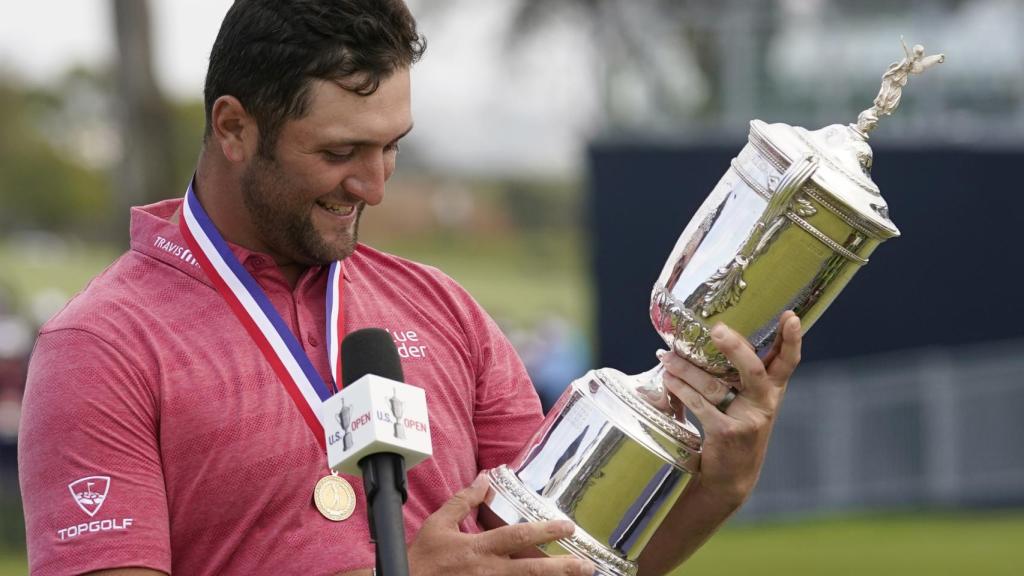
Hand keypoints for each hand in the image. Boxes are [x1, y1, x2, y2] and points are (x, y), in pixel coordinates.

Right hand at [407, 473, 594, 575]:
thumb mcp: (439, 524)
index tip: (568, 527)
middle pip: (532, 571)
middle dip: (562, 568)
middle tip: (587, 566)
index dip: (545, 530)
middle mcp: (488, 572)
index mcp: (478, 548)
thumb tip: (484, 478)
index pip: (517, 536)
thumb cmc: (422, 559)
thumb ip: (464, 501)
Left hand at [657, 311, 801, 506]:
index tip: (791, 316)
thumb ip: (742, 376)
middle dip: (734, 347)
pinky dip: (680, 389)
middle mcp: (764, 403)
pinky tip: (668, 380)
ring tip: (667, 356)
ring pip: (713, 385)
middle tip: (717, 329)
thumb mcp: (750, 403)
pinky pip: (698, 405)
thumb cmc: (737, 429)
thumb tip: (718, 335)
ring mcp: (747, 419)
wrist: (732, 477)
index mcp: (772, 391)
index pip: (787, 361)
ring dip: (686, 368)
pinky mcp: (725, 433)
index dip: (791, 339)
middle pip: (752, 369)